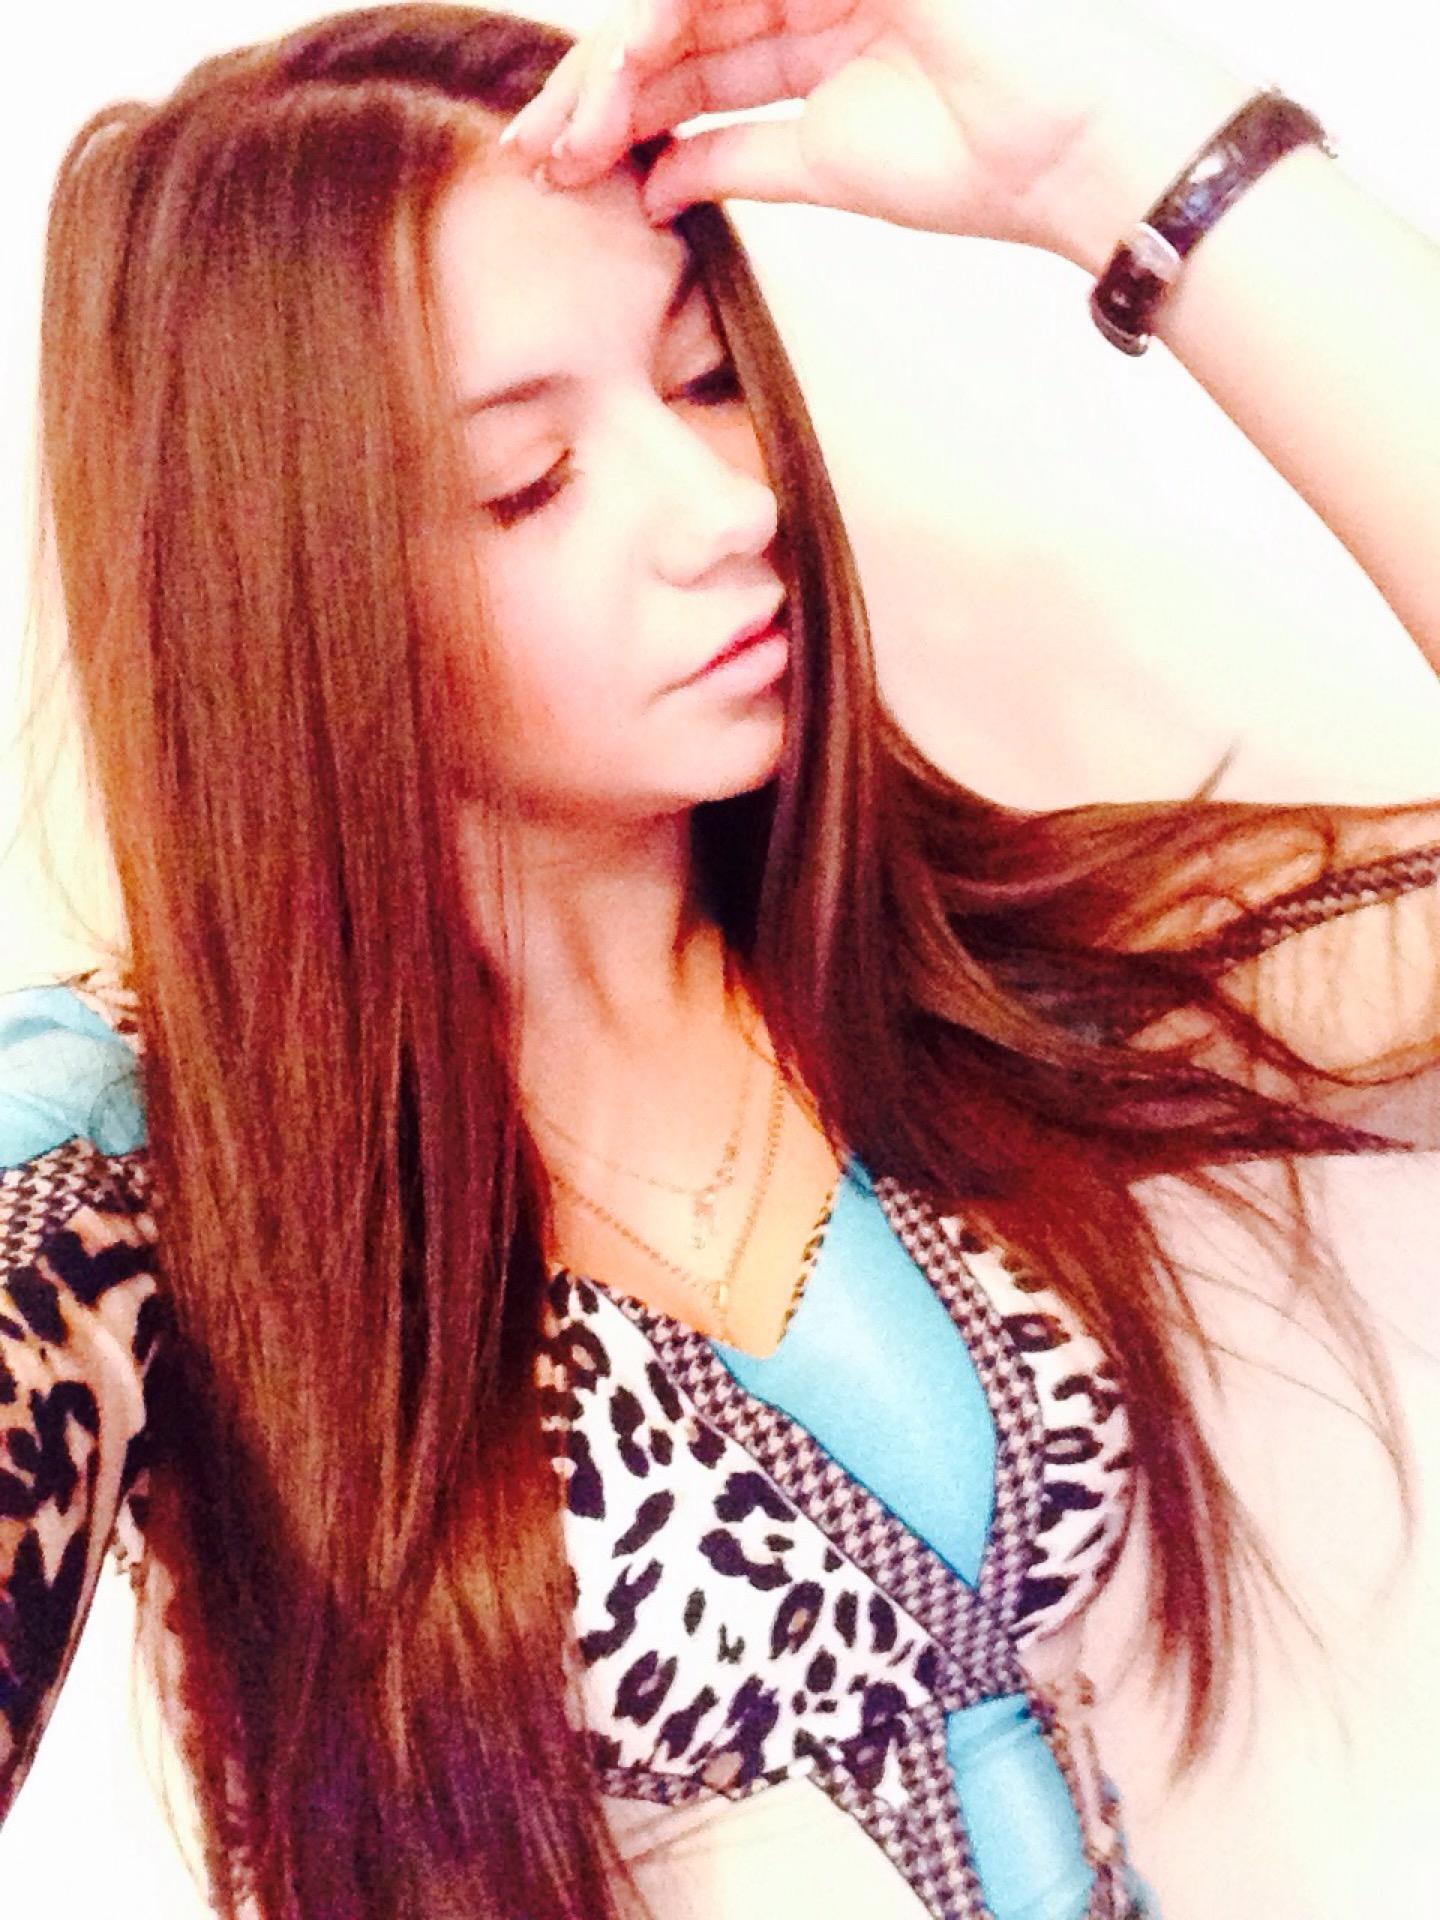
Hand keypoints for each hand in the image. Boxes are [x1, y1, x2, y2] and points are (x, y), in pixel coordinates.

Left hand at [497, 0, 1251, 260]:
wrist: (1070, 149)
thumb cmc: (979, 161)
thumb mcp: (822, 168)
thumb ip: (733, 159)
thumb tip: (652, 184)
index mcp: (810, 37)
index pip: (689, 63)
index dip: (616, 113)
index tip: (558, 170)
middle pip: (670, 24)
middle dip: (592, 91)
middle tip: (535, 154)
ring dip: (615, 64)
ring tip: (570, 133)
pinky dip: (669, 17)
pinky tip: (627, 69)